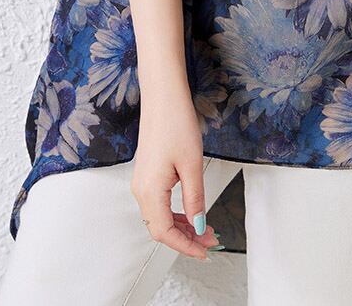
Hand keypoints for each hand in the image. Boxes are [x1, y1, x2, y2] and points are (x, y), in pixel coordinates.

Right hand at [130, 90, 219, 258]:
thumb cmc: (176, 125)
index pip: (165, 233)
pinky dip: (175, 212)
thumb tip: (199, 227)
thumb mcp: (192, 165)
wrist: (163, 97)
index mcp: (149, 191)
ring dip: (182, 226)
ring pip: (159, 216)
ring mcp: (142, 182)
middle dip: (186, 238)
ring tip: (206, 228)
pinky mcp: (147, 173)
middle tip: (211, 241)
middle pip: (160, 228)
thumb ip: (195, 199)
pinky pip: (158, 203)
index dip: (185, 246)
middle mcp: (141, 190)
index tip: (204, 253)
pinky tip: (191, 211)